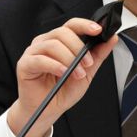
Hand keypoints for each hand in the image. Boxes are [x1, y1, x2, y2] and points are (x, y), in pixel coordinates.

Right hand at [8, 18, 117, 136]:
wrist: (48, 111)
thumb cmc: (62, 90)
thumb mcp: (87, 72)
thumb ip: (98, 55)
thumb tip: (112, 38)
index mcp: (59, 41)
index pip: (71, 25)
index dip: (85, 24)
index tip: (98, 30)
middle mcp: (44, 43)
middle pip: (62, 32)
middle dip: (79, 47)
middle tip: (88, 63)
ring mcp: (33, 52)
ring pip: (53, 45)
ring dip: (70, 59)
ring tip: (77, 74)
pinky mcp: (25, 64)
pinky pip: (40, 59)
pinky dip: (55, 65)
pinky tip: (63, 72)